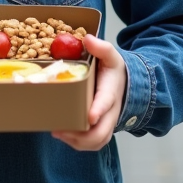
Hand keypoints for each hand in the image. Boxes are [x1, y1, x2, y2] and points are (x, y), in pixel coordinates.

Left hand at [51, 35, 128, 150]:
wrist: (125, 83)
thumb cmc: (113, 70)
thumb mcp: (111, 55)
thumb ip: (101, 47)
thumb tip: (87, 39)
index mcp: (111, 92)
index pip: (106, 103)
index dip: (98, 110)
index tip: (90, 116)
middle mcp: (110, 112)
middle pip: (101, 132)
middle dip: (81, 135)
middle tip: (60, 129)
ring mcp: (106, 123)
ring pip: (96, 141)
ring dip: (77, 142)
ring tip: (58, 133)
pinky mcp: (100, 129)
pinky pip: (92, 143)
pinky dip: (78, 144)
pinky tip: (63, 135)